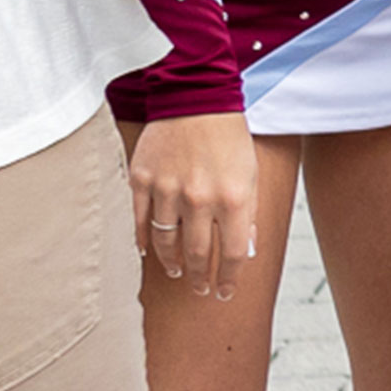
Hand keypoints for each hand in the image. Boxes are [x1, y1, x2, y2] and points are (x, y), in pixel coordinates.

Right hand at [128, 112, 257, 298]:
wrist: (196, 98)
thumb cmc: (229, 137)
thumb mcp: (250, 173)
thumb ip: (248, 213)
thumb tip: (244, 251)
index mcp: (233, 197)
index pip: (230, 253)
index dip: (227, 278)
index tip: (223, 292)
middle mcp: (199, 198)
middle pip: (195, 252)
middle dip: (198, 276)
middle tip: (200, 288)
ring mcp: (167, 190)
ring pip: (165, 241)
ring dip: (171, 263)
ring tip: (177, 273)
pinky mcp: (142, 180)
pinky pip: (140, 221)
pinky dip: (143, 240)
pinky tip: (148, 252)